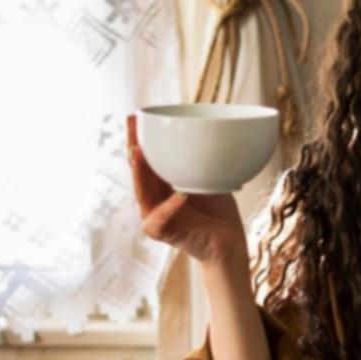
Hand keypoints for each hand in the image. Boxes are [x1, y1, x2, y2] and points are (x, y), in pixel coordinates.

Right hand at [127, 114, 249, 266]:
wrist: (228, 243)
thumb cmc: (218, 211)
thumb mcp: (210, 178)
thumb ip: (203, 160)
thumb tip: (210, 131)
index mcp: (162, 183)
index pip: (147, 158)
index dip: (139, 138)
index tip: (136, 116)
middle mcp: (153, 197)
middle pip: (138, 170)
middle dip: (133, 146)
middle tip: (131, 124)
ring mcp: (155, 215)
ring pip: (142, 191)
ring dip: (140, 172)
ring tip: (139, 152)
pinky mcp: (163, 232)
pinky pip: (161, 218)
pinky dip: (171, 206)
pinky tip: (180, 193)